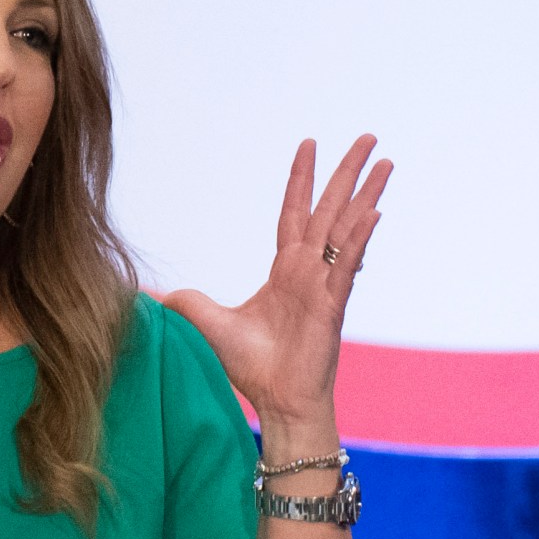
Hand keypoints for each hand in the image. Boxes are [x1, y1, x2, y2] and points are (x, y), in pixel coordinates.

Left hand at [163, 137, 389, 440]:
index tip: (309, 144)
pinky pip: (348, 264)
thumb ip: (187, 301)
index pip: (295, 212)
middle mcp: (309, 270)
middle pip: (330, 209)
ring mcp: (325, 285)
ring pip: (348, 228)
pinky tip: (373, 210)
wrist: (276, 402)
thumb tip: (153, 292)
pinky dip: (360, 237)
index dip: (301, 179)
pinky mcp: (333, 305)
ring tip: (385, 161)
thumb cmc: (251, 367)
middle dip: (347, 172)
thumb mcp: (207, 323)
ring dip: (366, 193)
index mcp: (285, 269)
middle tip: (367, 137)